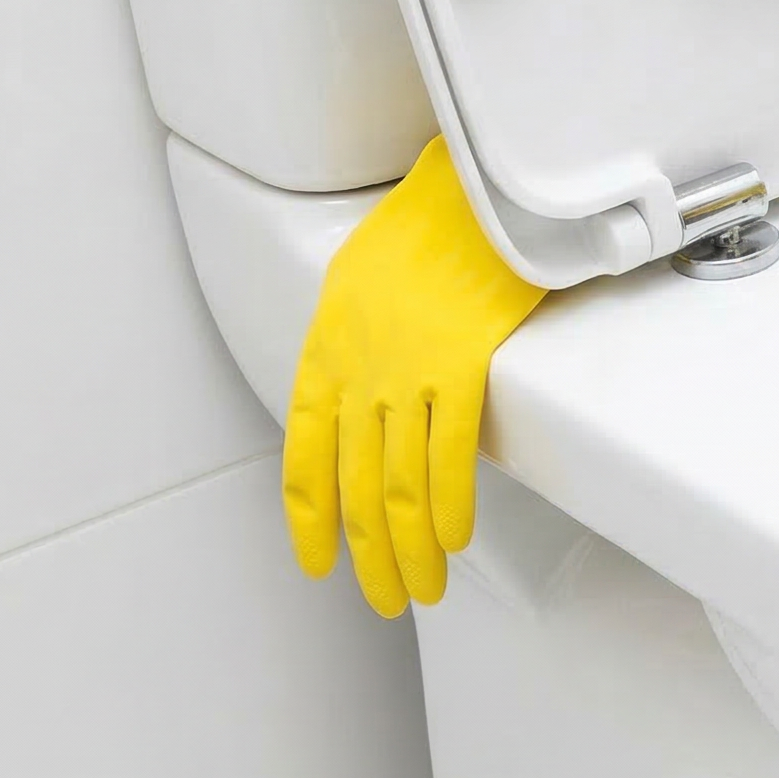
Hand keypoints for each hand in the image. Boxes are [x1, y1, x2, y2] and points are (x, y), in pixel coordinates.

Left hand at [282, 136, 546, 617]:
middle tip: (385, 598)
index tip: (320, 563)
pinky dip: (449, 506)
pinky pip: (448, 454)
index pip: (304, 456)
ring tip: (423, 587)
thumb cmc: (435, 219)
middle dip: (368, 555)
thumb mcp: (367, 279)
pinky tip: (453, 539)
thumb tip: (382, 394)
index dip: (310, 519)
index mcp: (328, 348)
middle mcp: (356, 367)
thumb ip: (365, 342)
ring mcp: (406, 368)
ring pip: (398, 484)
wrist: (474, 180)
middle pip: (354, 485)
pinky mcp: (461, 362)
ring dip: (410, 549)